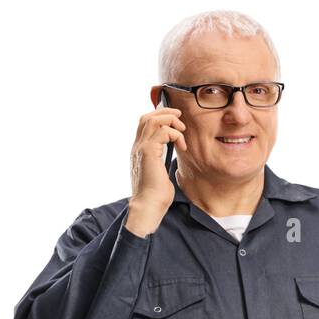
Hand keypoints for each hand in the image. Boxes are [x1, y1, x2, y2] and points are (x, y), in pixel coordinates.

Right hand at [127, 107, 185, 235]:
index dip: (159, 117)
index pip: (144, 125)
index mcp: (138, 151)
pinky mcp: (148, 152)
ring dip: (171, 121)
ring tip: (182, 130)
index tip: (174, 121)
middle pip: (146, 117)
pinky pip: (163, 132)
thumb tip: (173, 154)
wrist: (148, 206)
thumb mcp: (159, 173)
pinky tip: (181, 146)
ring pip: (153, 120)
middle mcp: (137, 147)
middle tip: (179, 117)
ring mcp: (140, 148)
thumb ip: (161, 160)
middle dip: (165, 112)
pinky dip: (175, 134)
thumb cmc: (155, 195)